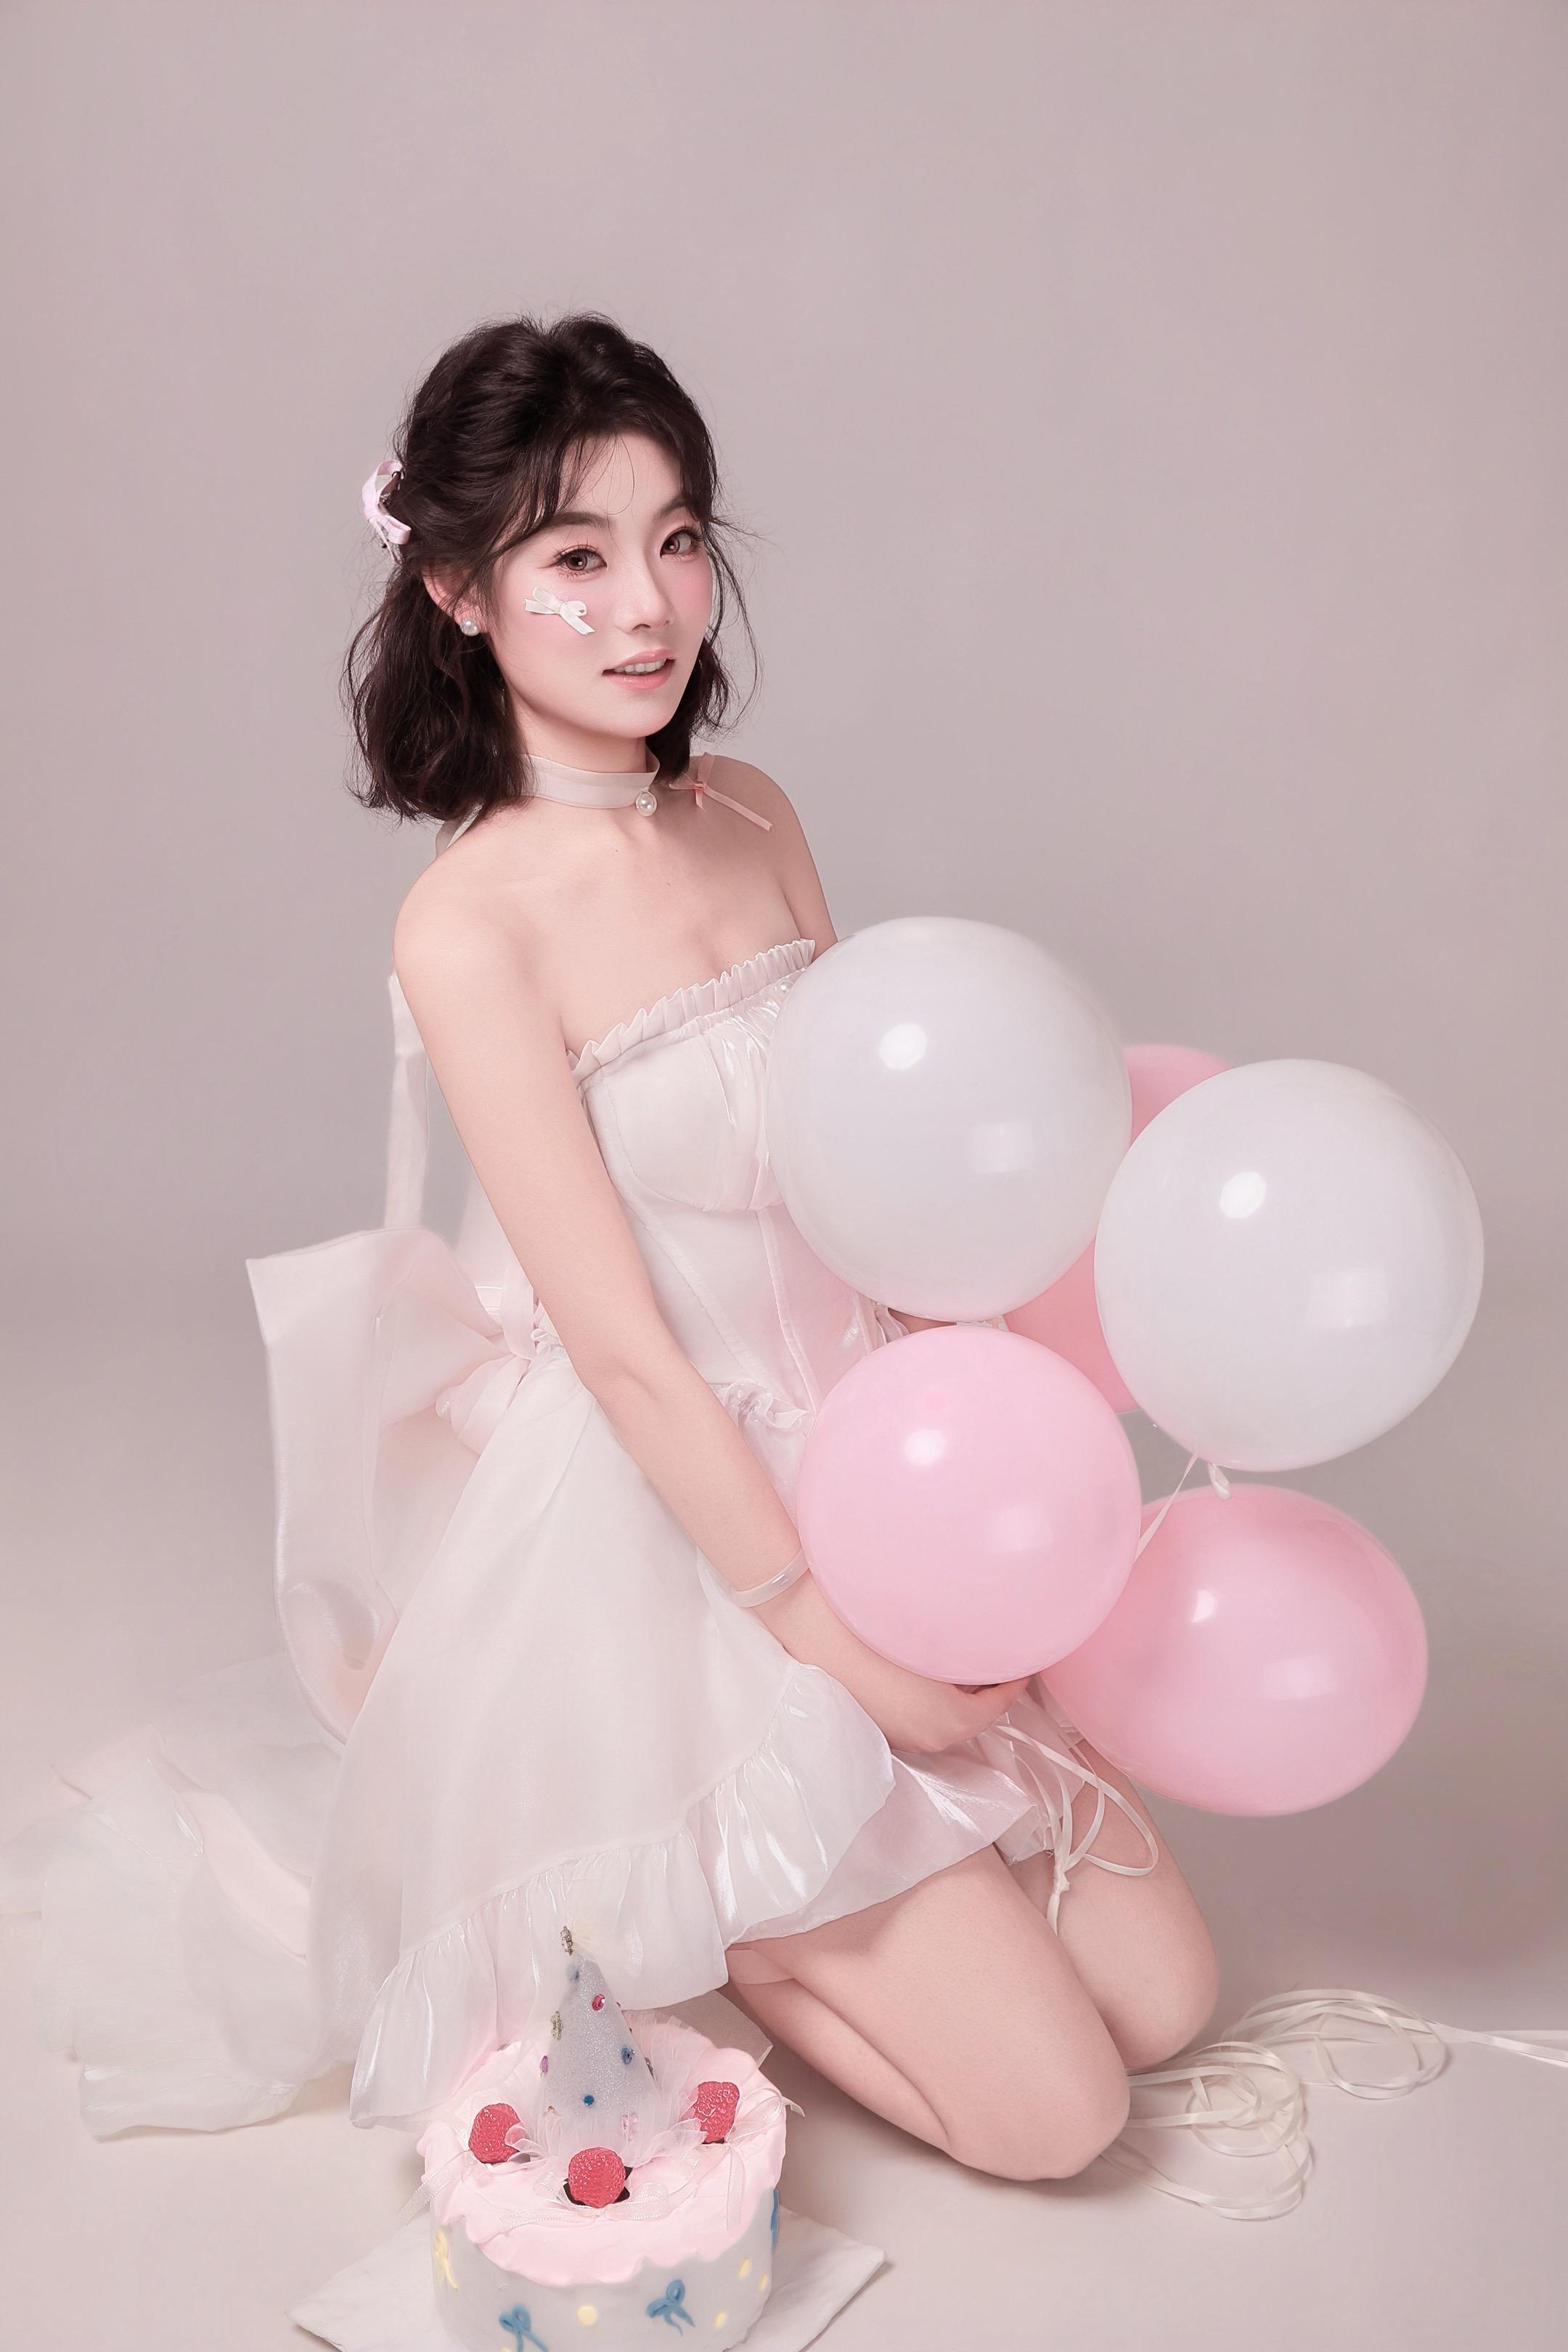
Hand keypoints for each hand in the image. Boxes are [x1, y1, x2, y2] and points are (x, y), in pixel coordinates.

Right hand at [754, 1573, 1031, 1754]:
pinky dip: (931, 1696)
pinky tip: (925, 1664)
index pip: (999, 1705)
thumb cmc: (870, 1628)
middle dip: (986, 1687)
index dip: (1015, 1679)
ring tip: (963, 1656)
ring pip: (944, 1716)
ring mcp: (898, 1735)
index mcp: (949, 1722)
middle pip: (973, 1715)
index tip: (1023, 1656)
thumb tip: (991, 1643)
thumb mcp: (929, 1639)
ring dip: (958, 1692)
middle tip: (995, 1654)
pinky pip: (917, 1715)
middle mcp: (928, 1738)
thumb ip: (967, 1650)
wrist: (806, 1623)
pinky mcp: (875, 1724)